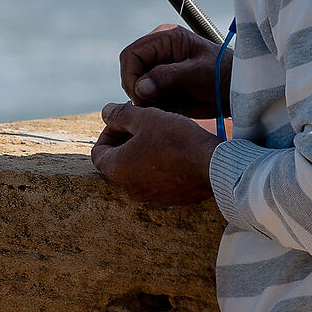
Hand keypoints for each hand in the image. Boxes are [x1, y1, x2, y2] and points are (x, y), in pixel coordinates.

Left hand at [91, 102, 220, 205]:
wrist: (213, 165)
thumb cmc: (176, 140)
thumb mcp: (145, 117)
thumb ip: (120, 115)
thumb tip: (105, 112)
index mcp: (117, 170)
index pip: (98, 152)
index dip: (108, 131)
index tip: (124, 120)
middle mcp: (130, 189)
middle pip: (118, 161)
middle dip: (126, 140)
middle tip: (142, 123)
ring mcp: (151, 197)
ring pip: (139, 171)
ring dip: (143, 152)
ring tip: (160, 134)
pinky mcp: (171, 199)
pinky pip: (158, 180)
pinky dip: (160, 165)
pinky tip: (175, 150)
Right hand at [118, 24, 219, 116]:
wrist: (236, 91)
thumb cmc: (222, 74)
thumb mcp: (197, 73)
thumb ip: (167, 77)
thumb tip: (140, 88)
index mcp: (164, 38)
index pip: (131, 55)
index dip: (131, 76)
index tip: (141, 95)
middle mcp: (157, 51)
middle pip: (129, 70)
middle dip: (136, 89)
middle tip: (152, 104)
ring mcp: (158, 69)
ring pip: (135, 86)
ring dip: (145, 99)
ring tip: (168, 104)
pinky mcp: (161, 85)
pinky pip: (144, 97)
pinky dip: (152, 105)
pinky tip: (170, 107)